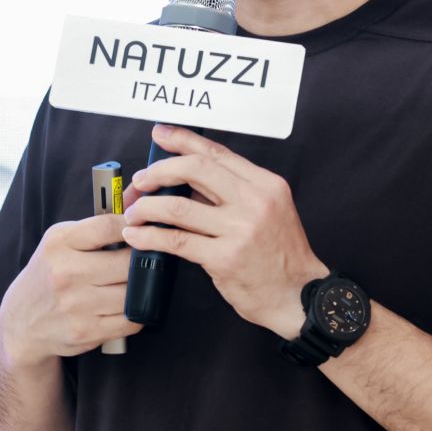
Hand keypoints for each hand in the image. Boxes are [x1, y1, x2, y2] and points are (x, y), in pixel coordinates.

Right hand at [0, 213, 141, 366]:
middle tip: (144, 260)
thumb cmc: (47, 276)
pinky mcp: (86, 332)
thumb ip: (93, 228)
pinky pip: (130, 320)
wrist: (20, 323)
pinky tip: (127, 305)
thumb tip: (136, 213)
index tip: (140, 230)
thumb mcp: (58, 243)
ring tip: (133, 284)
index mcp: (58, 243)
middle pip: (127, 262)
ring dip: (139, 289)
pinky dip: (136, 312)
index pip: (109, 226)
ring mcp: (76, 305)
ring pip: (133, 292)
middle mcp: (65, 273)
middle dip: (141, 260)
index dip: (132, 227)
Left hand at [121, 123, 327, 339]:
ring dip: (147, 207)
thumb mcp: (268, 211)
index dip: (183, 140)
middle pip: (195, 169)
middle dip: (158, 171)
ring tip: (134, 213)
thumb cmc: (280, 256)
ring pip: (179, 206)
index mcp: (265, 184)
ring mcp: (240, 230)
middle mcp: (255, 201)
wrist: (298, 296)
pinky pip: (177, 241)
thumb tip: (186, 177)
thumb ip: (232, 192)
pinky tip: (138, 236)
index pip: (217, 153)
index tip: (160, 134)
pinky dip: (150, 237)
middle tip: (140, 181)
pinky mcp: (224, 258)